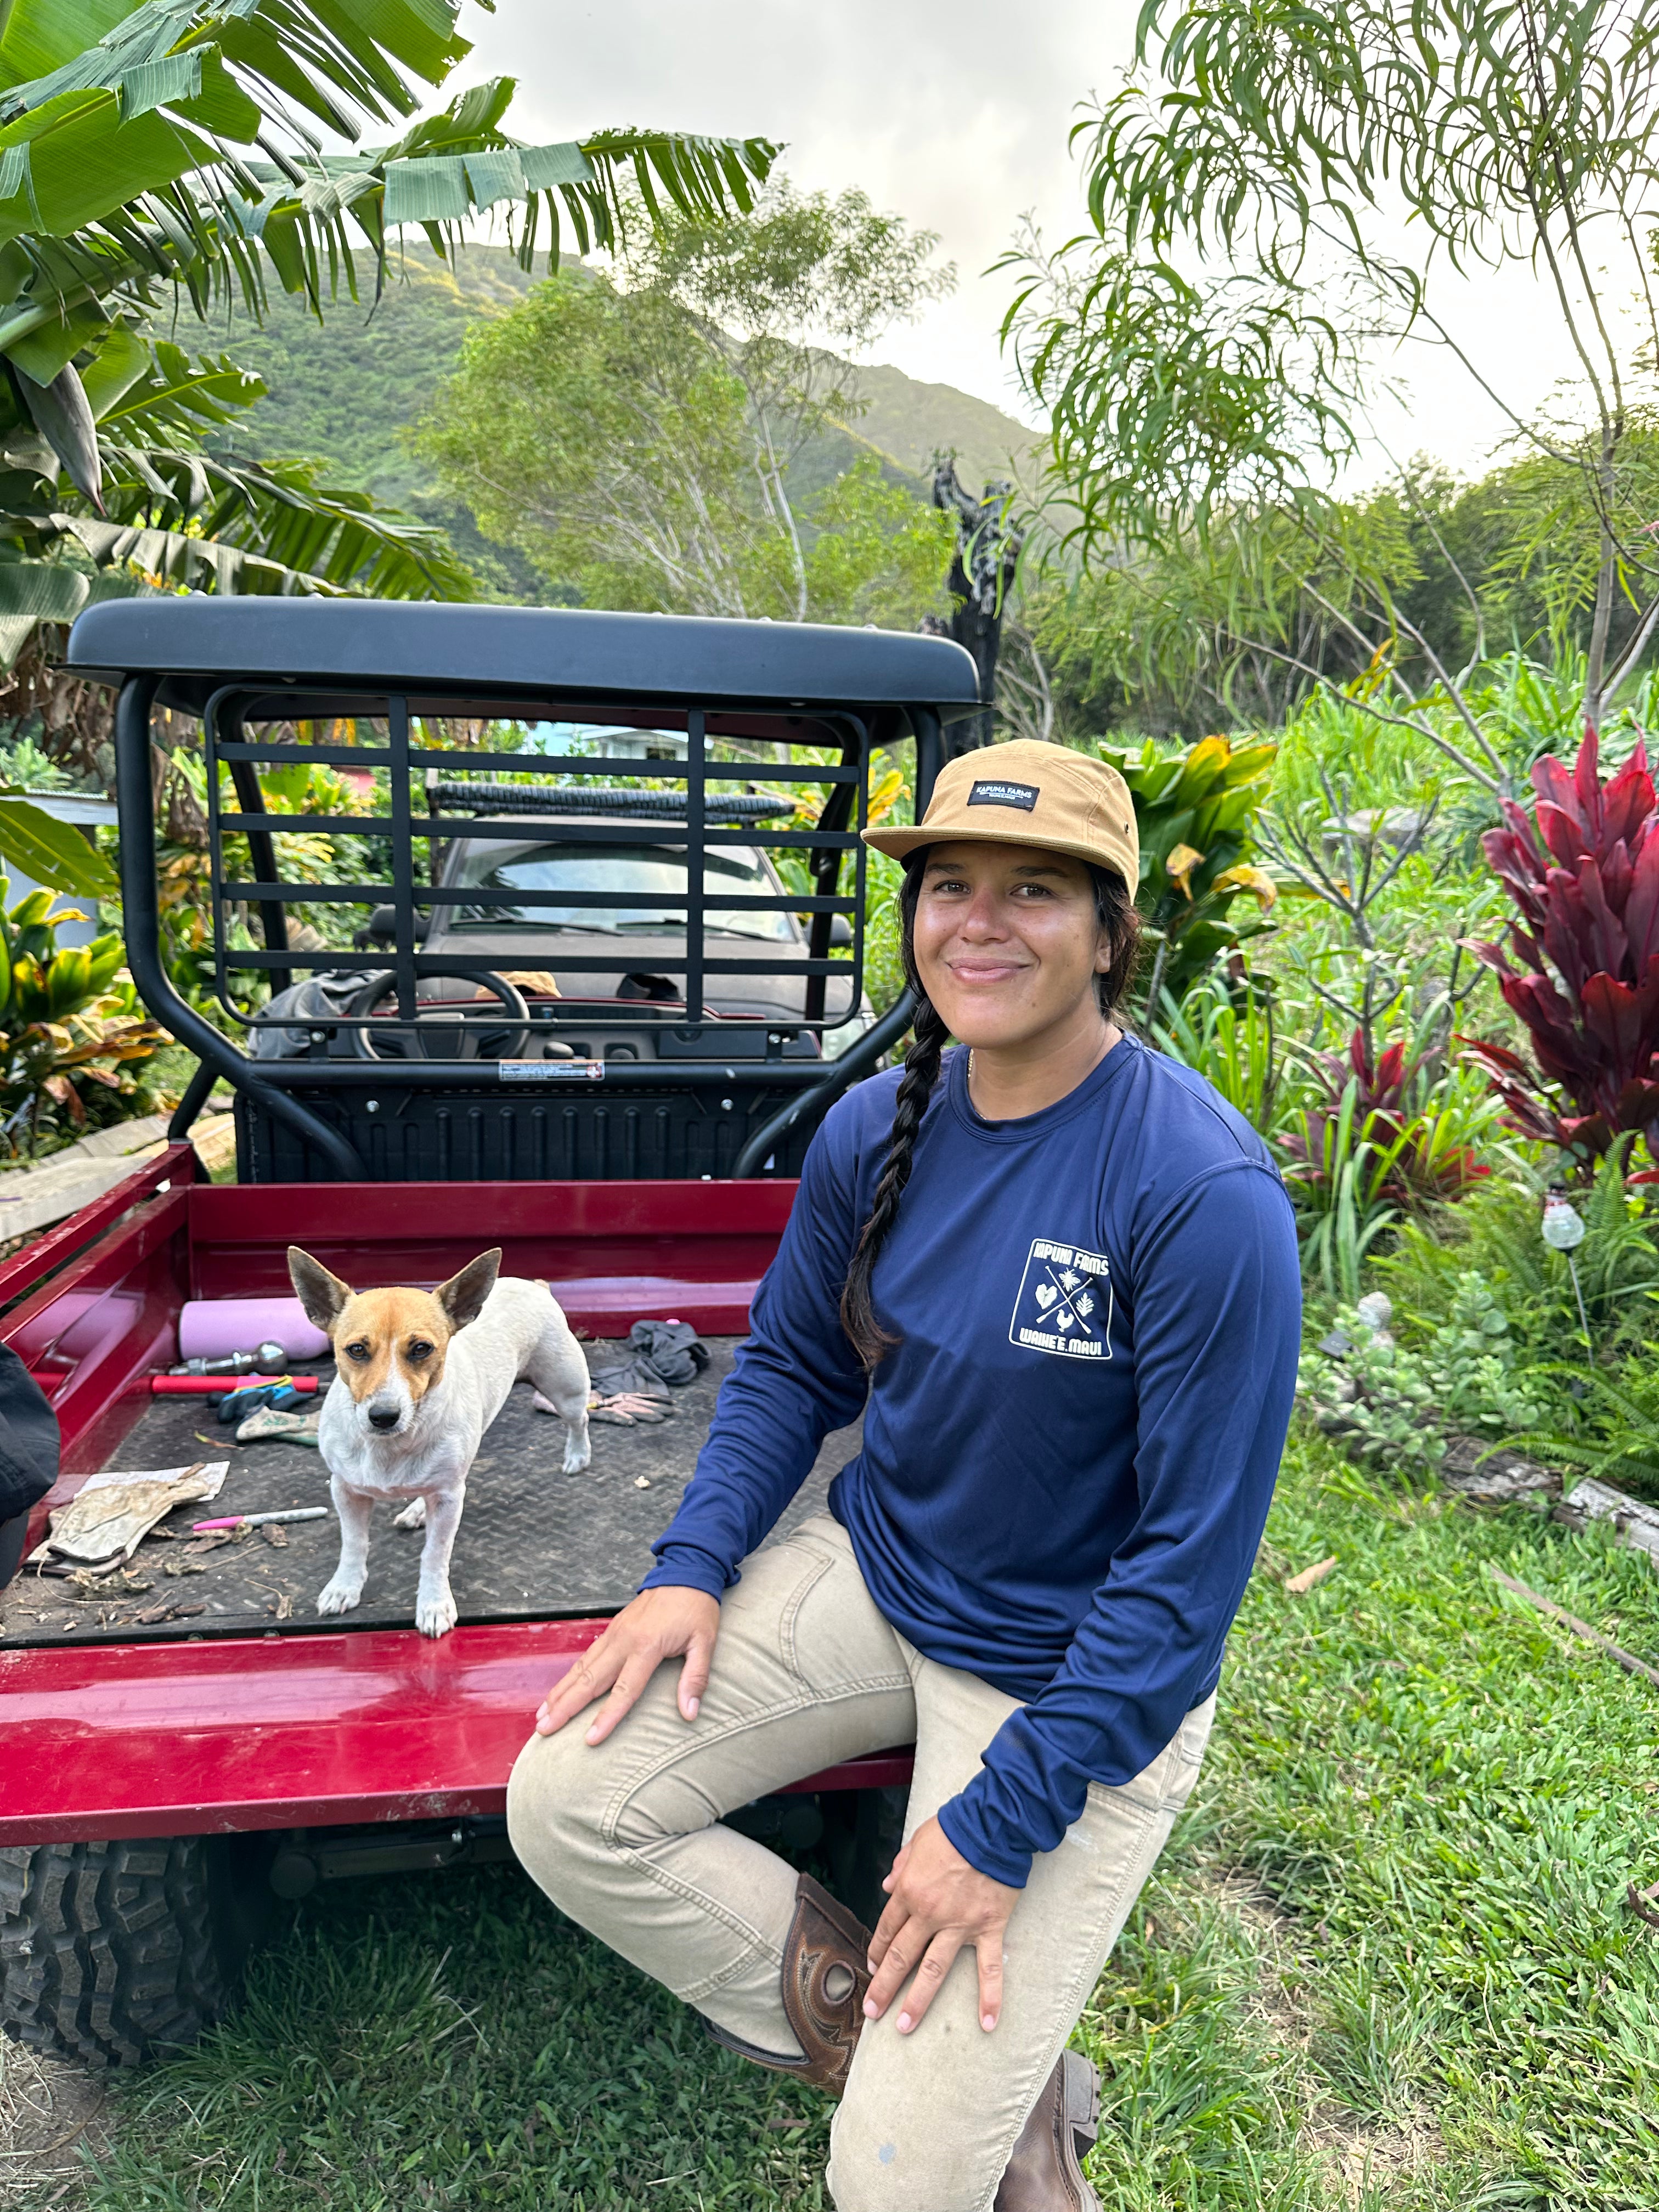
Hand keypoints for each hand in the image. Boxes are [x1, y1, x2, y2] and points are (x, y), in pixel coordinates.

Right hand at [534, 1585, 719, 1745]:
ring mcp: (614, 1634)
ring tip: (542, 1715)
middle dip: (565, 1707)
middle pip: (589, 1680)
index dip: (607, 1716)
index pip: (624, 1690)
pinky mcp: (612, 1629)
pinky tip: (560, 1691)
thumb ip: (696, 1678)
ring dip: (560, 1692)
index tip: (590, 1739)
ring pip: (581, 1668)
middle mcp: (623, 1640)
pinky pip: (586, 1657)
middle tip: (545, 1730)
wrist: (685, 1570)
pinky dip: (569, 1676)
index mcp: (647, 1646)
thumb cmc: (696, 1608)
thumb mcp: (705, 1642)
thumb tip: (690, 1713)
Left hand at [863, 1815, 1018, 2035]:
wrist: (992, 1824)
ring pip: (933, 1970)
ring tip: (903, 2026)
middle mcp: (929, 1913)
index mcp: (910, 1891)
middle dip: (884, 1985)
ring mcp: (959, 1925)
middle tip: (872, 2011)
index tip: (871, 1968)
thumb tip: (887, 1886)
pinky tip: (986, 2023)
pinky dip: (989, 1997)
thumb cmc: (954, 1828)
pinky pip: (989, 1968)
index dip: (877, 1949)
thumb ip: (901, 1865)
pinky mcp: (988, 1928)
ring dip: (917, 2001)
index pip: (888, 1928)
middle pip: (901, 1956)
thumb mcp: (917, 1841)